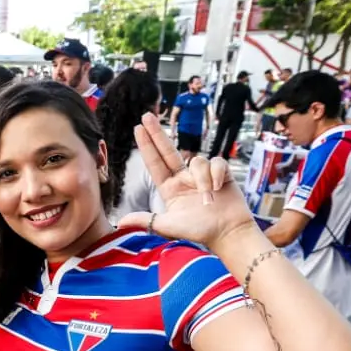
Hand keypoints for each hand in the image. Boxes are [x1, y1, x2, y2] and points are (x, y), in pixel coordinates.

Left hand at [117, 113, 254, 249]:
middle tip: (146, 115)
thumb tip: (121, 222)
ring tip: (209, 198)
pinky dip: (217, 174)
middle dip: (157, 133)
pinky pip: (217, 163)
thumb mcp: (169, 226)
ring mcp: (202, 175)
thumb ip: (146, 220)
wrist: (229, 234)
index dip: (147, 146)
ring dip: (203, 178)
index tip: (138, 128)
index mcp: (170, 188)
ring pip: (197, 161)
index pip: (155, 163)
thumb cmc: (200, 231)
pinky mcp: (221, 173)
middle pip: (168, 150)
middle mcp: (184, 178)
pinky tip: (219, 188)